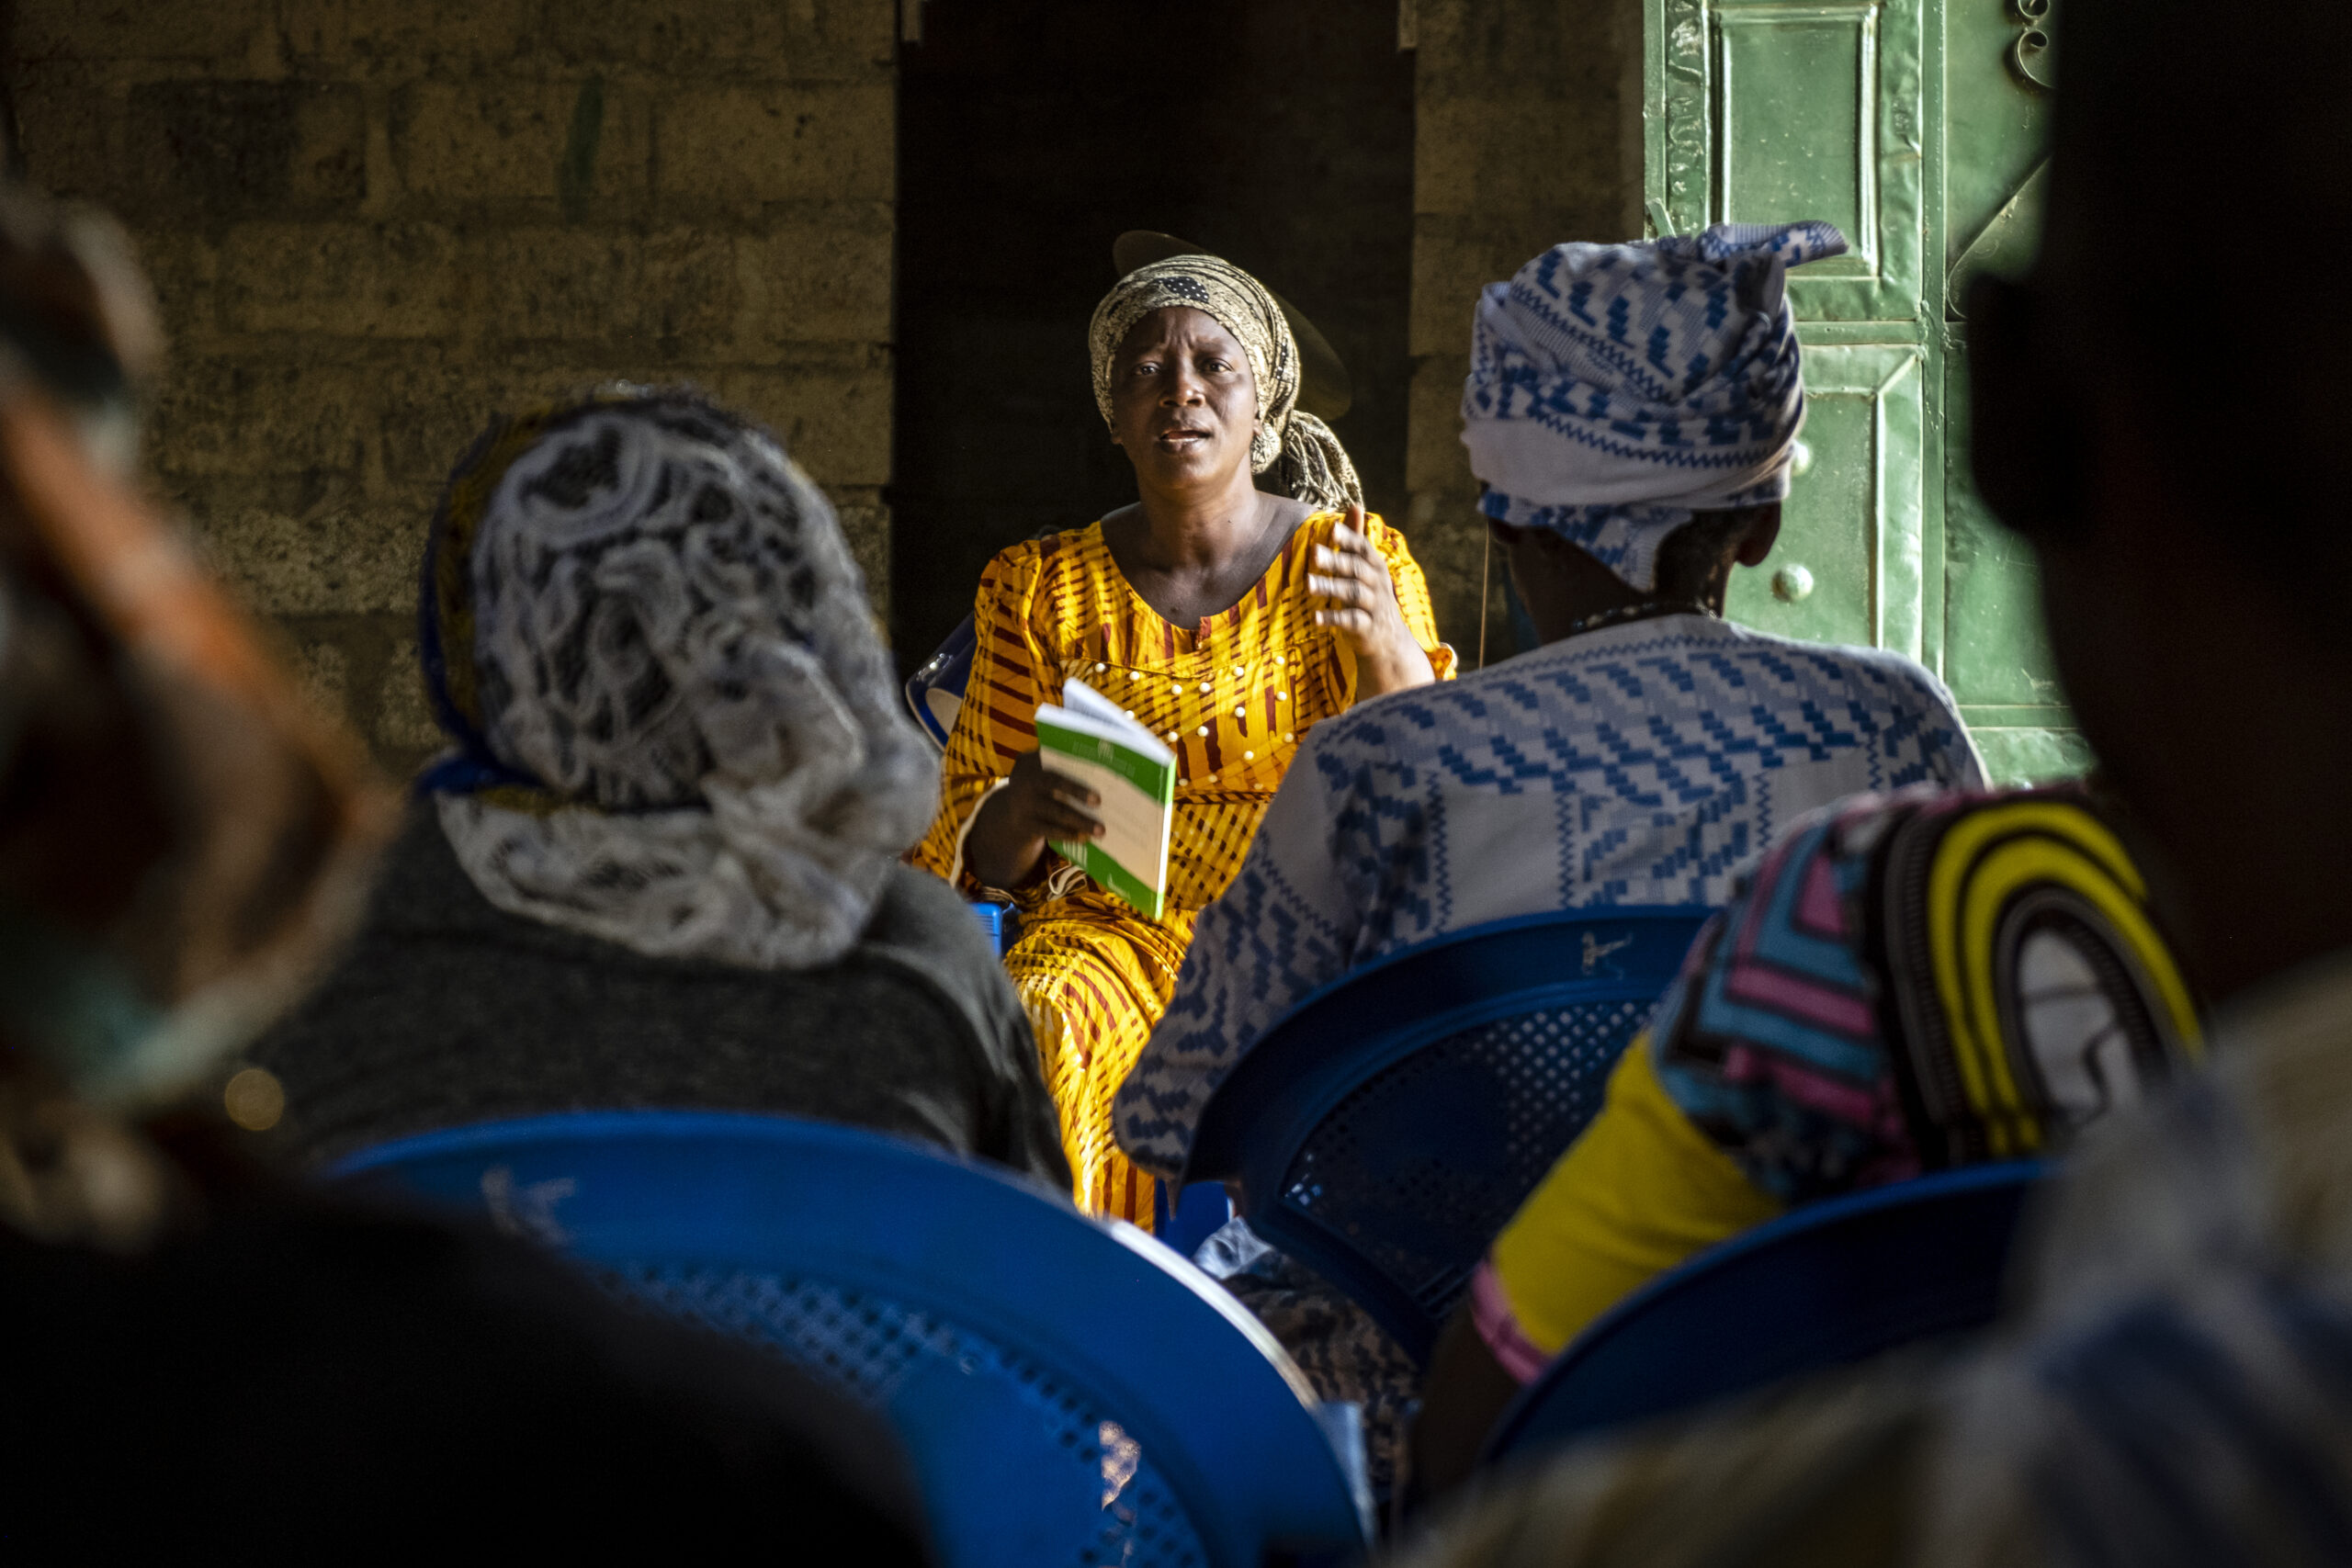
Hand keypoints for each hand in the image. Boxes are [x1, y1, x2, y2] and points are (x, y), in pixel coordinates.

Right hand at [962, 746, 1102, 890]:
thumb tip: (1100, 771)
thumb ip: (1063, 767)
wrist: (1011, 811)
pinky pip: (1051, 831)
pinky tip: (1085, 838)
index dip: (1071, 759)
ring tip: (1100, 830)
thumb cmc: (1040, 787)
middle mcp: (1025, 781)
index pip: (1054, 758)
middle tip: (1099, 800)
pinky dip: (1069, 834)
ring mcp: (1023, 804)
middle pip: (1054, 783)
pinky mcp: (1025, 826)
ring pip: (1056, 812)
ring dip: (1080, 821)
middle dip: (1078, 791)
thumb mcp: (1043, 773)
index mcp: (1032, 762)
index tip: (1094, 768)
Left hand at [1308, 503, 1436, 700]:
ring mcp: (1373, 607)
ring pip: (1352, 593)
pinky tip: (1316, 617)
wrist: (1390, 641)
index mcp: (1374, 566)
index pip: (1363, 549)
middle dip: (1336, 561)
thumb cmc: (1371, 596)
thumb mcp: (1366, 567)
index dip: (1349, 539)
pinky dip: (1334, 619)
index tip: (1333, 528)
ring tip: (1308, 583)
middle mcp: (1377, 584)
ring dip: (1330, 587)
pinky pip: (1351, 621)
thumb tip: (1355, 505)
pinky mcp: (1367, 629)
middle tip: (1313, 553)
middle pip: (1356, 570)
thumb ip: (1356, 538)